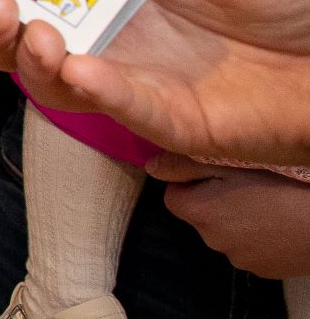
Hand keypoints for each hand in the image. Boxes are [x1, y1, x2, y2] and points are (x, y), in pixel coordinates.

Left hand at [149, 156, 309, 278]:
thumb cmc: (282, 185)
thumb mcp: (233, 163)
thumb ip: (186, 164)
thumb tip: (152, 167)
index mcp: (200, 212)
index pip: (173, 196)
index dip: (190, 181)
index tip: (214, 172)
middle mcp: (213, 240)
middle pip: (200, 215)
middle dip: (214, 199)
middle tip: (245, 183)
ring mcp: (240, 259)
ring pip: (226, 232)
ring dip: (237, 218)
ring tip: (267, 201)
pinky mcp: (265, 270)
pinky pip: (249, 248)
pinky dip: (257, 236)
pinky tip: (278, 221)